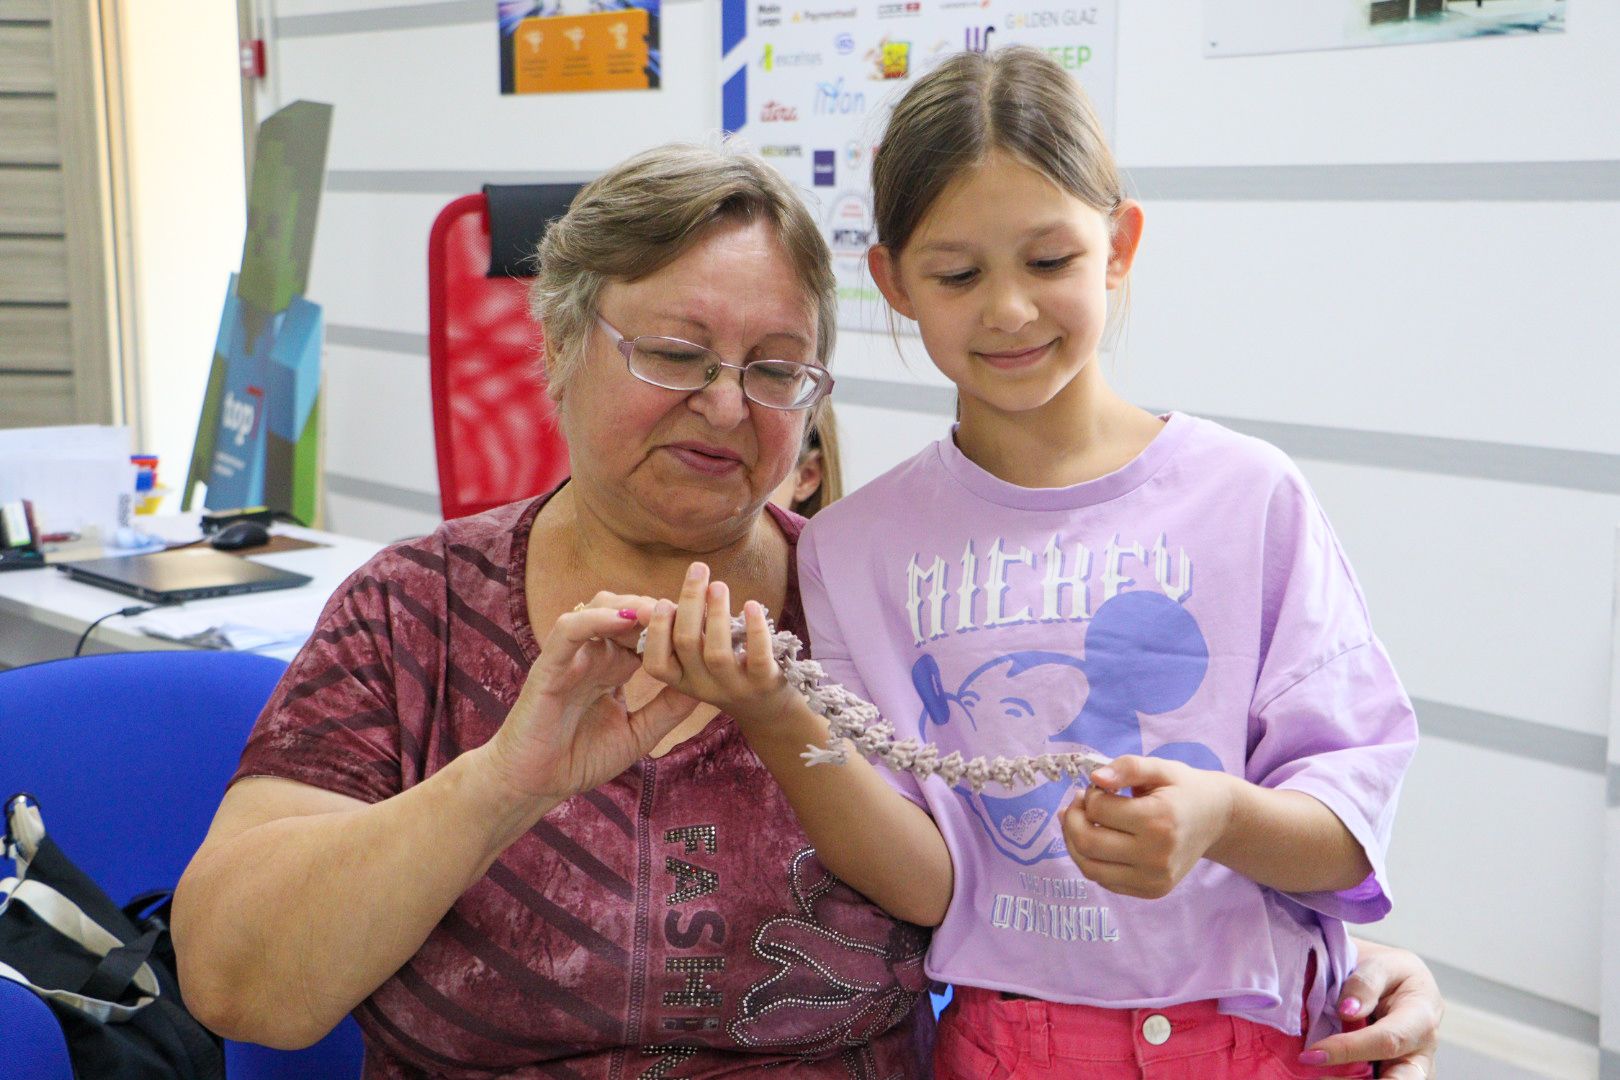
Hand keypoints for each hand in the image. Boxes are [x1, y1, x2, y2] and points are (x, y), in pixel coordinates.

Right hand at [480, 593, 697, 806]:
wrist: (533, 784)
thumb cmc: (580, 758)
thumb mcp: (638, 733)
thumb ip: (668, 708)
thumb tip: (708, 685)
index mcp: (615, 667)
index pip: (649, 630)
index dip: (677, 623)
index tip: (708, 625)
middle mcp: (595, 654)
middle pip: (630, 609)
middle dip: (661, 607)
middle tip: (691, 611)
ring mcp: (573, 656)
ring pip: (601, 607)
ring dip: (633, 605)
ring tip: (662, 611)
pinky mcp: (550, 665)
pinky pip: (571, 629)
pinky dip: (597, 618)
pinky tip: (626, 619)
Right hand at [640, 562, 797, 724]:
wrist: (769, 710)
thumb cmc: (727, 673)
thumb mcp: (696, 660)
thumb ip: (674, 634)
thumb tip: (644, 607)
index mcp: (682, 681)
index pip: (656, 664)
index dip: (657, 631)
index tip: (664, 600)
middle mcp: (704, 688)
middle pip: (687, 643)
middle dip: (690, 602)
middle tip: (698, 569)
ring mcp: (734, 687)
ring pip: (717, 652)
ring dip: (717, 612)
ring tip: (719, 585)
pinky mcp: (765, 684)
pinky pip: (757, 656)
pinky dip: (754, 629)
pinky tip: (751, 605)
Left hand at [1061, 755, 1235, 898]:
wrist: (1215, 819)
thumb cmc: (1183, 790)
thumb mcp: (1160, 767)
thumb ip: (1127, 767)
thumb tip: (1096, 778)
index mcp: (1160, 820)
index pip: (1098, 809)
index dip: (1089, 794)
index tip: (1098, 787)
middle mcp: (1158, 857)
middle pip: (1088, 843)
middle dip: (1072, 819)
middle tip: (1079, 803)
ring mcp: (1155, 880)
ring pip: (1090, 868)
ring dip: (1074, 842)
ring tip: (1080, 821)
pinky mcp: (1152, 892)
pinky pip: (1104, 880)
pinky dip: (1091, 860)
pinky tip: (1097, 840)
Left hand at [1302, 940, 1441, 1078]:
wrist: (1395, 982)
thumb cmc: (1389, 971)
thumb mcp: (1381, 962)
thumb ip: (1365, 983)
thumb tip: (1347, 1011)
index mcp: (1422, 1016)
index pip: (1387, 1040)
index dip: (1349, 1049)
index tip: (1312, 1054)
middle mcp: (1423, 1050)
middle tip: (1321, 1079)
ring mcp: (1413, 1068)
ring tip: (1319, 1077)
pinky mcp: (1397, 1075)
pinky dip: (1351, 1079)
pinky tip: (1326, 1075)